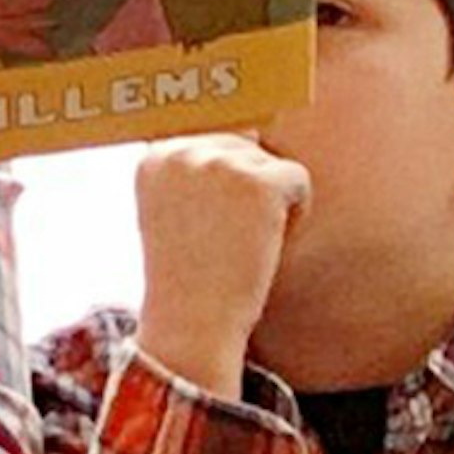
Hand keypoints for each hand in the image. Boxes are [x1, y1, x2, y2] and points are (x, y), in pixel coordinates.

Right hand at [129, 134, 308, 398]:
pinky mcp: (258, 181)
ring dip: (270, 206)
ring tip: (239, 246)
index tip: (206, 230)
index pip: (213, 144)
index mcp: (155, 157)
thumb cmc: (188, 278)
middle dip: (248, 195)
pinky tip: (263, 246)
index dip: (222, 191)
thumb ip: (196, 171)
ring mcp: (220, 162)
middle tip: (224, 243)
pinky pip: (298, 181)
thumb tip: (248, 129)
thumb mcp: (172, 211)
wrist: (192, 323)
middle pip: (246, 149)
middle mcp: (182, 150)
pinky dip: (294, 216)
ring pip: (273, 166)